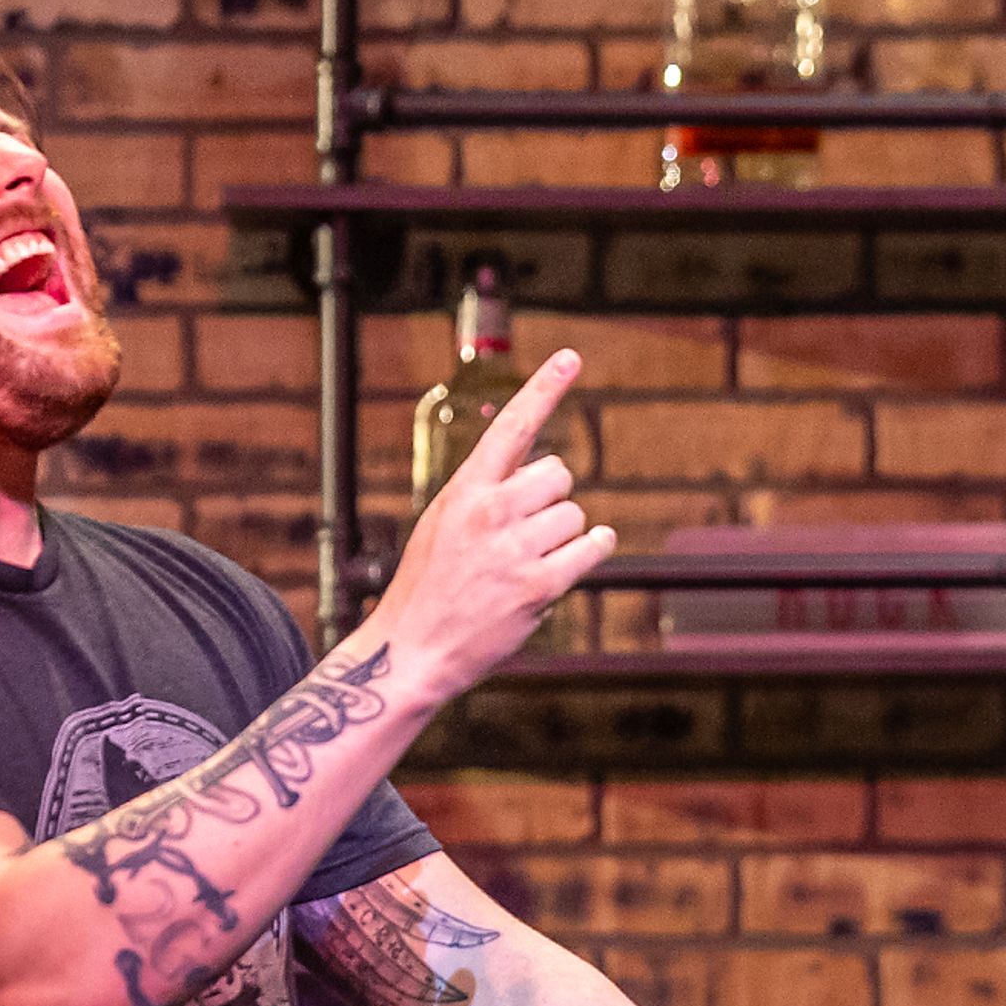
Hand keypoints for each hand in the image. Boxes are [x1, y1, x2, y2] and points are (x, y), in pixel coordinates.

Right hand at [364, 352, 617, 699]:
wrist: (412, 648)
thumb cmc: (429, 586)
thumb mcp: (443, 523)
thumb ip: (486, 492)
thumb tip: (546, 472)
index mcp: (464, 489)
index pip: (512, 427)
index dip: (545, 389)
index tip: (573, 357)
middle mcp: (490, 511)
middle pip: (559, 475)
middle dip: (551, 499)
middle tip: (525, 529)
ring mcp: (515, 549)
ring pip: (575, 515)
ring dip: (565, 534)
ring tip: (530, 559)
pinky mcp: (539, 585)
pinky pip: (590, 549)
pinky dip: (592, 549)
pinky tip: (581, 554)